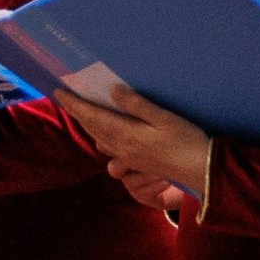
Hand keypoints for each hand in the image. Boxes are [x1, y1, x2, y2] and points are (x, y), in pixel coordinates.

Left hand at [63, 81, 210, 212]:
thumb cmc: (186, 140)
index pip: (91, 116)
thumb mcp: (163, 117)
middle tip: (65, 97)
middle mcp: (121, 147)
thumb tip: (112, 90)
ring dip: (88, 124)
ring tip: (82, 110)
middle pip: (91, 127)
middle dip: (76, 112)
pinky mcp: (136, 163)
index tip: (59, 91)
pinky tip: (105, 133)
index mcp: (125, 133)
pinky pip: (110, 148)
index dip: (73, 104)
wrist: (201, 170)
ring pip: (99, 138)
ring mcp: (128, 157)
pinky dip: (101, 136)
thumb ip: (136, 104)